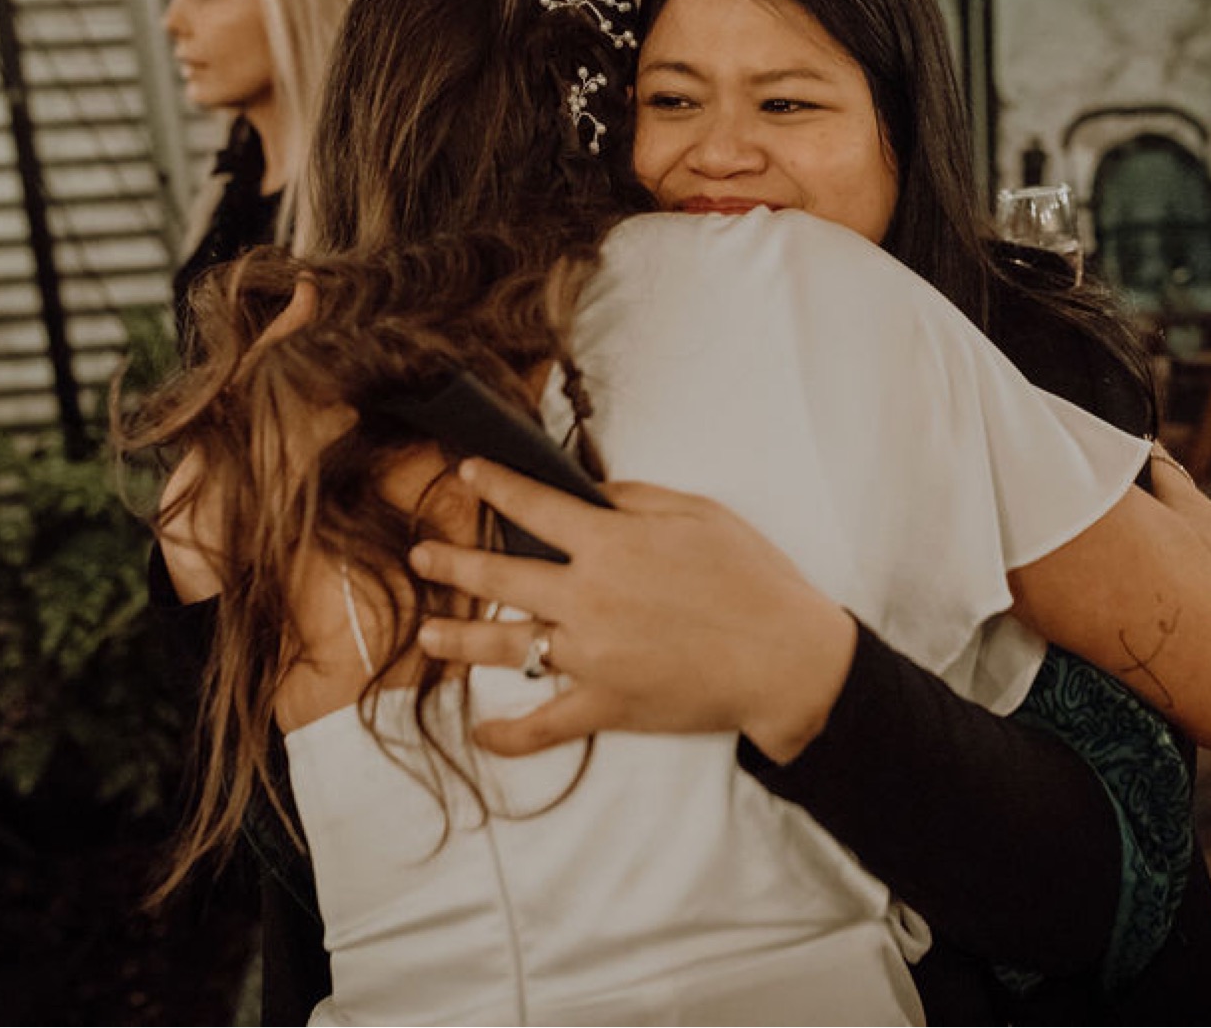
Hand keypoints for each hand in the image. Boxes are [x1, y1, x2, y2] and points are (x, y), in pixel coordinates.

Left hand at [410, 460, 856, 763]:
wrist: (787, 660)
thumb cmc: (754, 580)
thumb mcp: (700, 514)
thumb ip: (636, 499)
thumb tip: (591, 492)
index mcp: (611, 544)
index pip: (534, 507)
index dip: (495, 486)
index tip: (467, 474)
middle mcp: (588, 598)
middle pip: (500, 578)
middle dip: (454, 563)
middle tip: (423, 555)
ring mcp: (591, 656)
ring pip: (504, 647)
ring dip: (457, 640)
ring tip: (428, 634)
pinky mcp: (606, 705)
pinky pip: (543, 725)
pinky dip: (507, 734)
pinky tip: (479, 732)